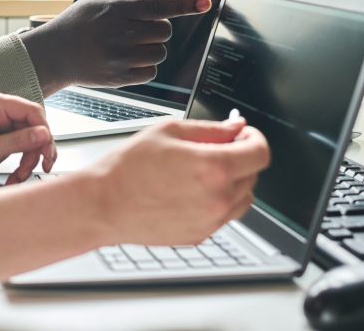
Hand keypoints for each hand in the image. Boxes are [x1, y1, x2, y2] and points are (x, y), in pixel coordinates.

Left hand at [0, 91, 57, 187]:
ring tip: (20, 175)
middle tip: (41, 166)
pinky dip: (24, 162)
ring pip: (32, 138)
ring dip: (30, 159)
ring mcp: (3, 123)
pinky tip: (17, 175)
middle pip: (35, 125)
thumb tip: (43, 134)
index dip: (43, 130)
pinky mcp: (5, 136)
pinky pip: (24, 146)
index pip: (31, 111)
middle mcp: (0, 110)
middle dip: (38, 149)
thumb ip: (17, 141)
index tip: (46, 150)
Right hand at [20, 0, 210, 93]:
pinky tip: (125, 60)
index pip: (160, 6)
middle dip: (158, 29)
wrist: (53, 54)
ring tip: (129, 45)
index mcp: (117, 10)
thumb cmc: (77, 22)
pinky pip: (151, 71)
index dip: (186, 4)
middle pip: (165, 31)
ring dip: (153, 48)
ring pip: (161, 53)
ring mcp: (120, 57)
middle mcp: (119, 33)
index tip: (205, 4)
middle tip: (136, 28)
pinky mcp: (119, 77)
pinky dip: (145, 66)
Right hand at [85, 118, 269, 246]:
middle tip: (216, 148)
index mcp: (213, 168)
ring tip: (202, 172)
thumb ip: (210, 129)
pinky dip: (217, 201)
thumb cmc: (128, 168)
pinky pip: (223, 215)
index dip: (255, 139)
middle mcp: (218, 198)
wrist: (104, 204)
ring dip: (234, 182)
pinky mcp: (201, 235)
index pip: (260, 153)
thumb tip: (236, 128)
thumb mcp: (168, 132)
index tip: (245, 135)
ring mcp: (211, 221)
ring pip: (243, 199)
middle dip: (240, 157)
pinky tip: (190, 190)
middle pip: (253, 175)